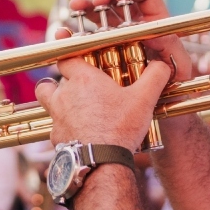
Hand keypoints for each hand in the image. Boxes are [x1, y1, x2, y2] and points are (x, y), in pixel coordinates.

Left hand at [36, 57, 172, 151]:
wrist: (102, 162)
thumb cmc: (121, 127)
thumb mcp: (145, 99)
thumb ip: (155, 76)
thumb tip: (163, 65)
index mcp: (83, 79)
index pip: (65, 56)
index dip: (67, 51)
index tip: (68, 48)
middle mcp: (64, 95)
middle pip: (50, 80)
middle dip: (59, 80)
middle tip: (74, 84)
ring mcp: (57, 116)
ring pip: (46, 101)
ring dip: (54, 100)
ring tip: (68, 105)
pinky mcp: (55, 137)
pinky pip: (54, 126)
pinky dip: (63, 127)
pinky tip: (78, 132)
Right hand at [62, 0, 192, 83]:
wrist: (153, 108)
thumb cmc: (172, 88)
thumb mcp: (180, 70)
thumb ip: (175, 53)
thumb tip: (160, 37)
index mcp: (154, 22)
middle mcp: (132, 24)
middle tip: (97, 1)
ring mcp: (114, 34)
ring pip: (97, 12)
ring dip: (84, 5)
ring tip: (76, 7)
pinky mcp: (98, 49)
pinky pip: (84, 36)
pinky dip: (73, 32)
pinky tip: (63, 32)